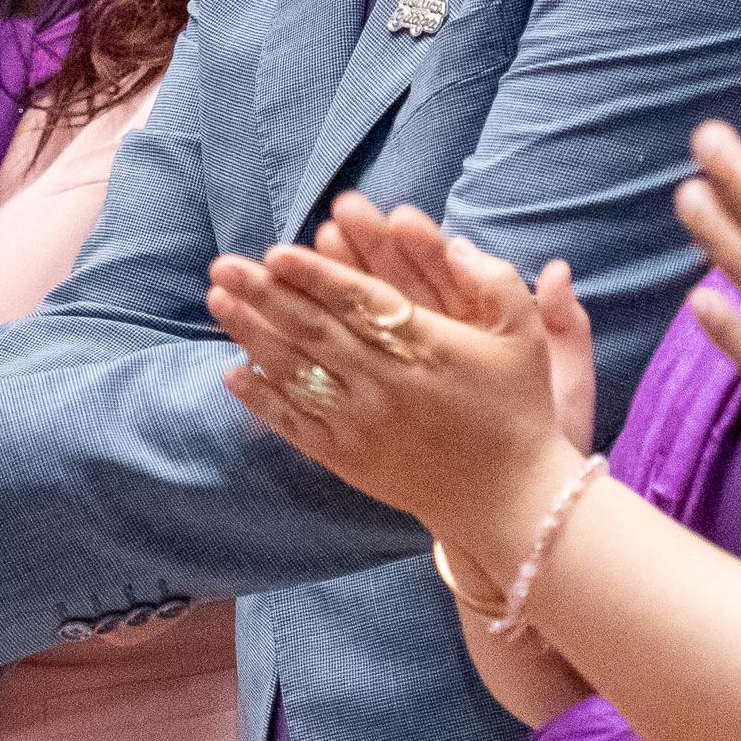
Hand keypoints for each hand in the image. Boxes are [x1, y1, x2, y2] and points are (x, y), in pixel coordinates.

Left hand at [205, 195, 587, 532]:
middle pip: (312, 330)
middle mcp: (386, 384)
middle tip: (221, 264)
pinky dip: (261, 399)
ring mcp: (362, 425)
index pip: (358, 301)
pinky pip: (295, 424)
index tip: (273, 252)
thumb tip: (456, 243)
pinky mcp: (349, 460)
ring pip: (295, 372)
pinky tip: (232, 372)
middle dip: (262, 293)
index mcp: (426, 346)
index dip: (313, 275)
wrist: (508, 497)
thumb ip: (494, 281)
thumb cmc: (517, 408)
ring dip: (251, 334)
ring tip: (217, 301)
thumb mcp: (524, 337)